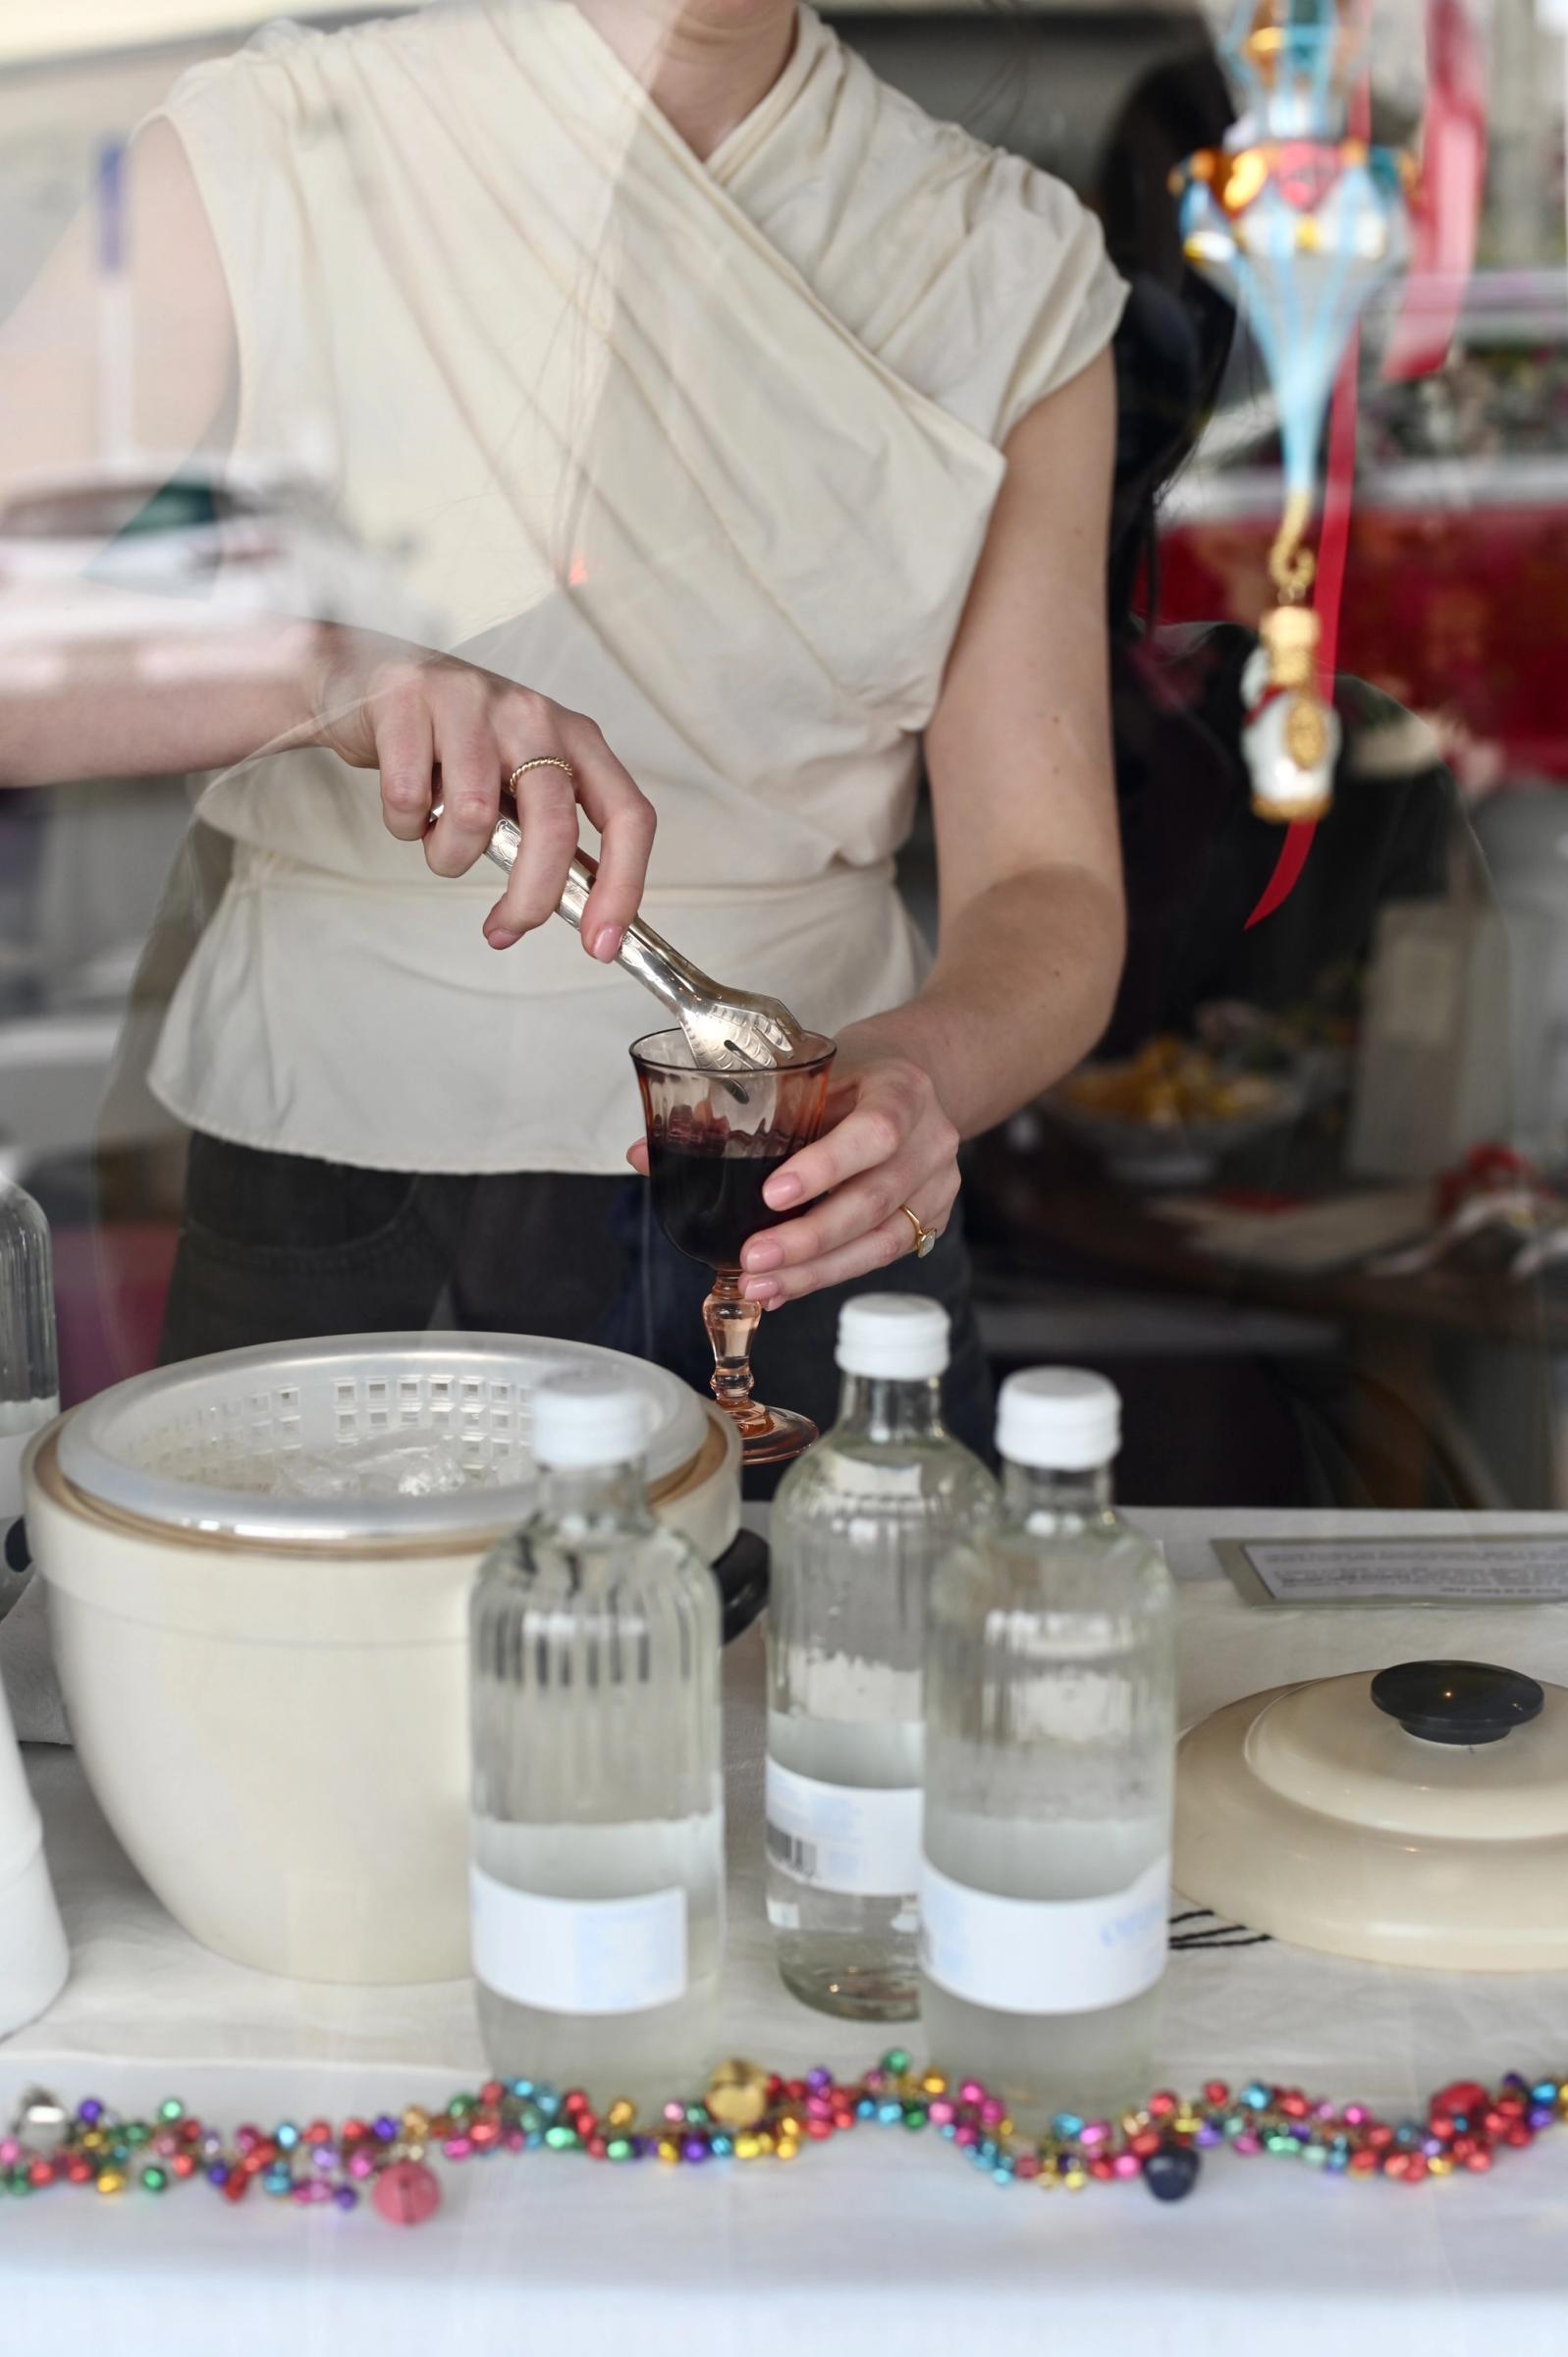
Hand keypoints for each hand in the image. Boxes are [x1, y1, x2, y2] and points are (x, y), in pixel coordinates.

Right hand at [315, 638, 654, 960]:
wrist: (367, 681)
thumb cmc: (453, 742)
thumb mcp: (517, 777)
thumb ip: (548, 830)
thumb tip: (581, 912)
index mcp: (575, 738)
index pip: (628, 815)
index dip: (623, 886)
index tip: (602, 944)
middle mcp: (532, 715)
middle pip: (555, 825)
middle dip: (531, 897)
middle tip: (505, 930)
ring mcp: (470, 703)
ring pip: (474, 817)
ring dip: (448, 855)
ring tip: (436, 839)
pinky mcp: (407, 703)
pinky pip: (409, 800)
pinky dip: (404, 826)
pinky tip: (407, 806)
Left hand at [628, 1032, 960, 1303]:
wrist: (918, 1076)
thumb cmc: (855, 1072)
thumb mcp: (807, 1071)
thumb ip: (737, 1112)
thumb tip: (644, 1154)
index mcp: (903, 1091)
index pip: (875, 1133)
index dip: (826, 1167)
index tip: (772, 1192)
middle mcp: (930, 1141)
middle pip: (873, 1200)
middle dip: (808, 1238)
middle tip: (753, 1259)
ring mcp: (936, 1186)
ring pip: (879, 1242)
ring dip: (815, 1270)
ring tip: (761, 1286)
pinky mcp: (929, 1219)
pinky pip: (879, 1257)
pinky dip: (827, 1275)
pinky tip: (786, 1287)